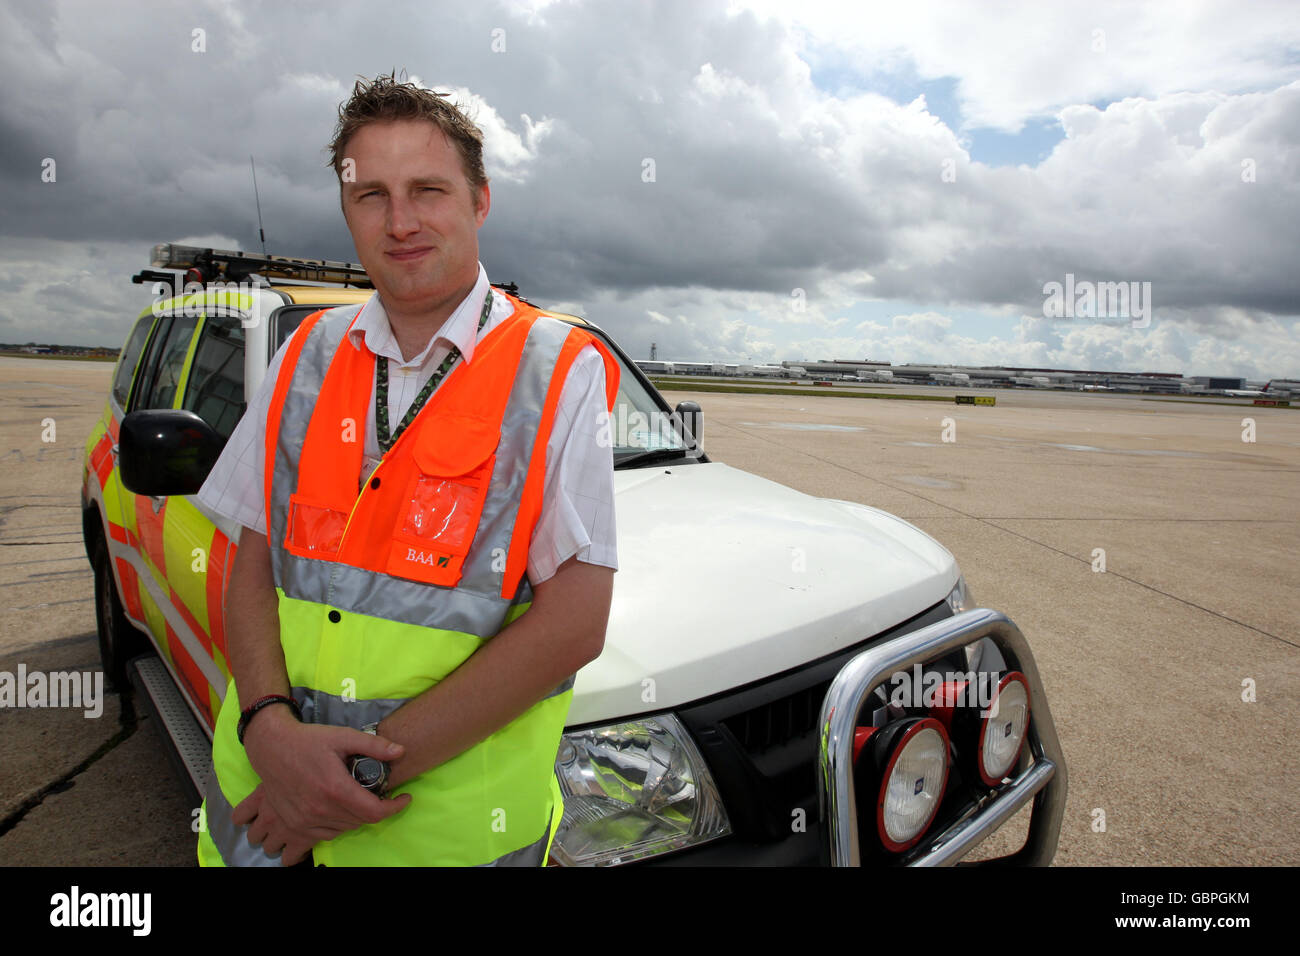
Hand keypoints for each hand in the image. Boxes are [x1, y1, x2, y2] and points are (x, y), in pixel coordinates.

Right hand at [234, 708, 412, 863]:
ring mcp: (306, 820)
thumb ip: (373, 745)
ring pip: (346, 828)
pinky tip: (340, 807)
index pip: (374, 812)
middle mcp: (320, 809)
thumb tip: (400, 751)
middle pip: (362, 821)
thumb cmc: (307, 740)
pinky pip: (326, 834)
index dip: (394, 808)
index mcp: (335, 788)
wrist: (271, 747)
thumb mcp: (342, 736)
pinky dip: (339, 824)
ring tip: (359, 797)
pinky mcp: (295, 823)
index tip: (404, 798)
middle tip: (379, 792)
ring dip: (358, 816)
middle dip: (376, 808)